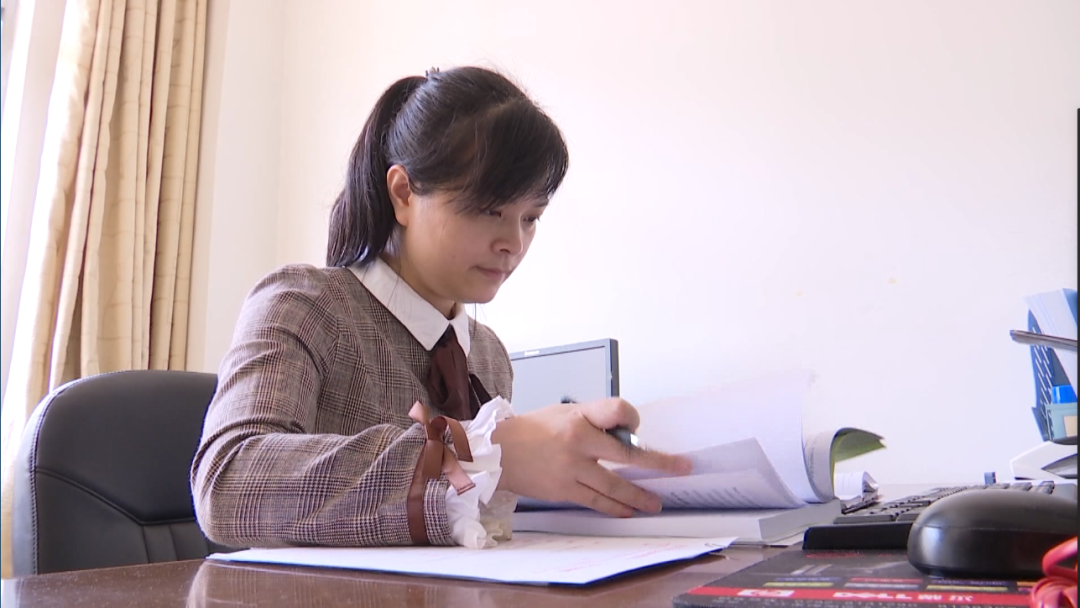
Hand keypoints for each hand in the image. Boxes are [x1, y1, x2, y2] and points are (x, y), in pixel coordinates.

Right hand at [491, 398, 692, 517]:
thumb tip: (625, 435)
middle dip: (659, 463)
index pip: (618, 410)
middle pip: (627, 454)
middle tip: (682, 468)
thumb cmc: (532, 429)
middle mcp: (578, 443)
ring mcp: (571, 470)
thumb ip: (594, 421)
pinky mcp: (564, 490)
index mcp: (578, 417)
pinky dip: (615, 507)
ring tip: (656, 503)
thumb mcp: (564, 413)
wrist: (497, 452)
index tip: (636, 425)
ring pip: (614, 486)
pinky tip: (628, 511)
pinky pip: (597, 501)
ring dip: (639, 496)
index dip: (632, 417)